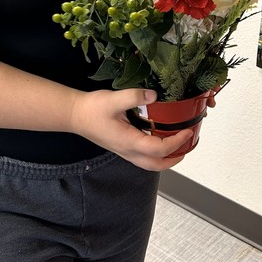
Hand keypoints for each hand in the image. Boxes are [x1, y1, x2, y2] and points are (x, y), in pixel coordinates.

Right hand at [69, 88, 193, 170]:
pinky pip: (143, 157)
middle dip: (174, 159)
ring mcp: (124, 151)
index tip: (187, 131)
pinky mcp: (122, 147)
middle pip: (156, 165)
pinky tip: (159, 139)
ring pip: (149, 164)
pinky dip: (156, 153)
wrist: (75, 115)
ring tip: (177, 145)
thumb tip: (154, 96)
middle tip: (187, 145)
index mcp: (129, 142)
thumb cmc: (92, 109)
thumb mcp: (113, 99)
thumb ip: (134, 96)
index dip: (176, 142)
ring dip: (165, 158)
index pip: (159, 149)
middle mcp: (128, 151)